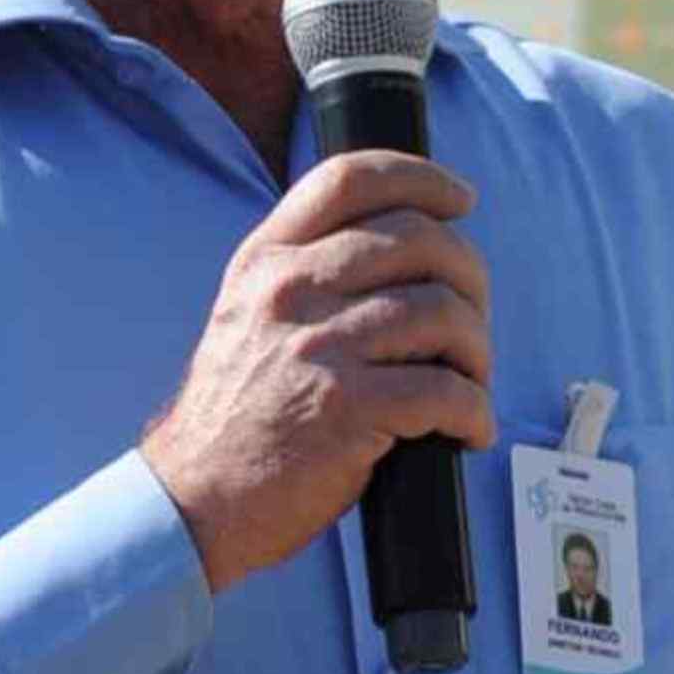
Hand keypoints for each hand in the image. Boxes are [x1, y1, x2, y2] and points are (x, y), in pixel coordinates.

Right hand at [139, 149, 493, 594]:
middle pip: (418, 239)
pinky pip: (446, 391)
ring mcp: (318, 347)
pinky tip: (469, 429)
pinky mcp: (347, 409)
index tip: (460, 198)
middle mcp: (289, 289)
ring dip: (478, 351)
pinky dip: (475, 412)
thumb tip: (407, 247)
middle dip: (470, 277)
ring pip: (443, 312)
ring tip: (472, 381)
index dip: (420, 177)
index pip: (350, 177)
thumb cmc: (238, 411)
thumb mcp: (250, 313)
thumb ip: (308, 271)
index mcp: (266, 258)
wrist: (196, 497)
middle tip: (473, 318)